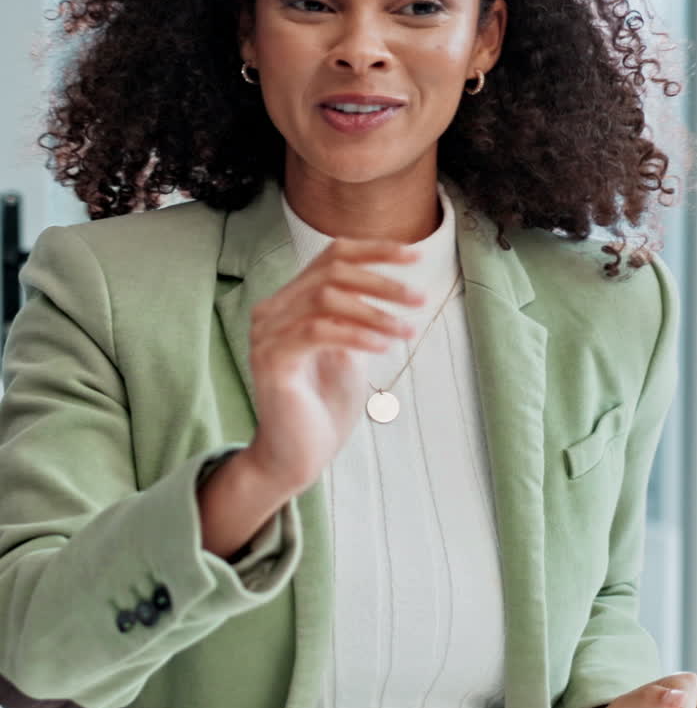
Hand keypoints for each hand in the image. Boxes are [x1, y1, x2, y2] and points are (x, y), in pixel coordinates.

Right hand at [248, 237, 423, 493]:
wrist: (298, 456)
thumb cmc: (324, 405)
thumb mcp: (350, 350)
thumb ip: (359, 315)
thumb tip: (394, 285)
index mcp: (290, 302)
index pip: (332, 257)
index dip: (375, 250)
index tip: (417, 255)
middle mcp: (272, 312)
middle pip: (331, 273)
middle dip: (382, 281)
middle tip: (419, 299)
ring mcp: (267, 335)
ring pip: (326, 299)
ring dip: (375, 312)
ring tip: (408, 329)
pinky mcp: (271, 360)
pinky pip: (318, 331)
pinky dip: (356, 334)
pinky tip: (384, 345)